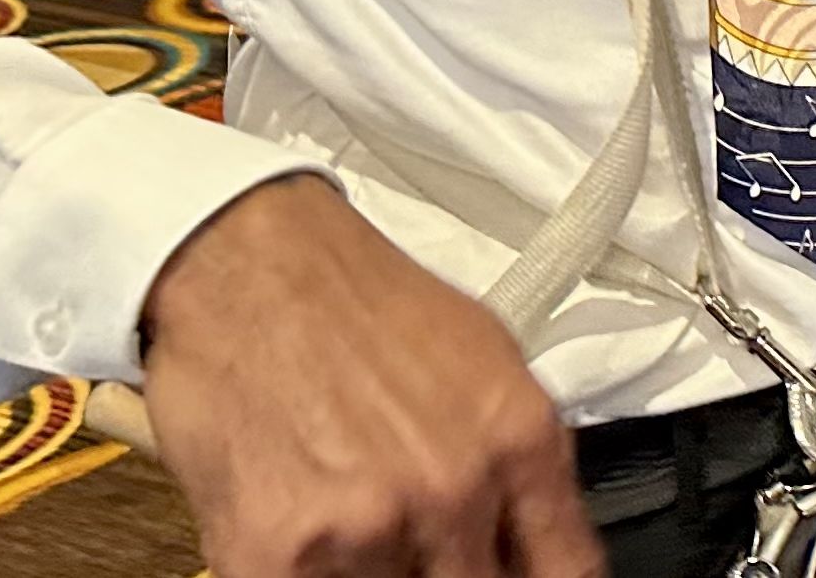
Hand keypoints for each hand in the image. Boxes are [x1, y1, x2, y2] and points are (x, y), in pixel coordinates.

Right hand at [138, 176, 598, 577]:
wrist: (248, 269)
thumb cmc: (358, 305)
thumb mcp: (487, 364)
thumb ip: (520, 465)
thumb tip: (537, 538)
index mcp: (519, 443)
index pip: (567, 572)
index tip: (516, 577)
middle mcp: (453, 492)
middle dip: (445, 570)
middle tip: (416, 541)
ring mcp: (367, 529)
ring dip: (372, 570)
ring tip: (350, 512)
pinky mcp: (276, 555)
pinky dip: (307, 573)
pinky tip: (303, 528)